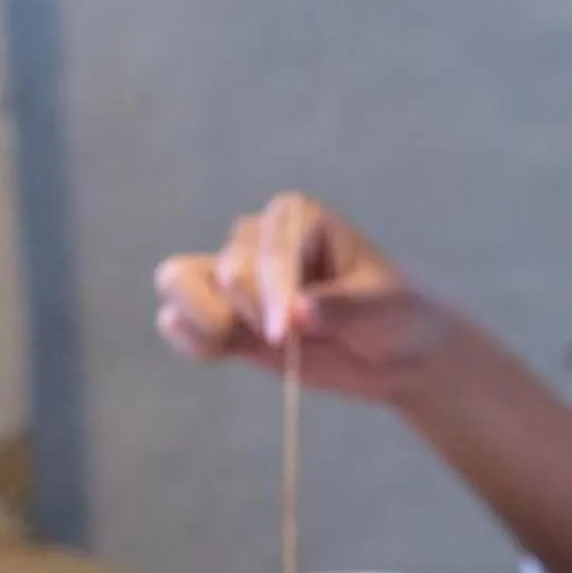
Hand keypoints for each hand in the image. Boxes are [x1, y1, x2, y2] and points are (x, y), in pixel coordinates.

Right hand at [152, 192, 455, 406]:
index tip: (289, 331)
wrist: (397, 355)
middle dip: (253, 312)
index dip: (273, 293)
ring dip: (203, 319)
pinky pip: (175, 319)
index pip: (266, 250)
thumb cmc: (396, 318)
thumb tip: (297, 311)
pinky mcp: (221, 314)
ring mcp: (235, 276)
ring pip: (177, 280)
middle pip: (226, 271)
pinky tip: (222, 354)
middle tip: (288, 340)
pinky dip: (189, 340)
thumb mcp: (384, 311)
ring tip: (235, 344)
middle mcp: (258, 238)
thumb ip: (342, 309)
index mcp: (298, 217)